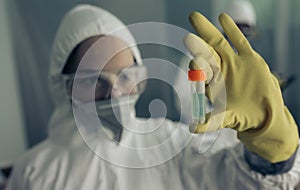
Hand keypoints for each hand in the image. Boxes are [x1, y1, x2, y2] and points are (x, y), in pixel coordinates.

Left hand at [184, 12, 297, 162]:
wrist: (262, 113)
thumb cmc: (241, 117)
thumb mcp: (225, 119)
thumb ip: (211, 122)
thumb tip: (192, 129)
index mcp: (211, 84)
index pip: (200, 73)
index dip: (196, 68)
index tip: (193, 63)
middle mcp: (218, 71)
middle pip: (205, 56)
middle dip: (197, 47)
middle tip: (188, 39)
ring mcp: (232, 63)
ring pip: (218, 45)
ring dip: (208, 32)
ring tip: (196, 19)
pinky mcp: (248, 58)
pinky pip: (240, 42)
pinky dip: (232, 30)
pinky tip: (223, 18)